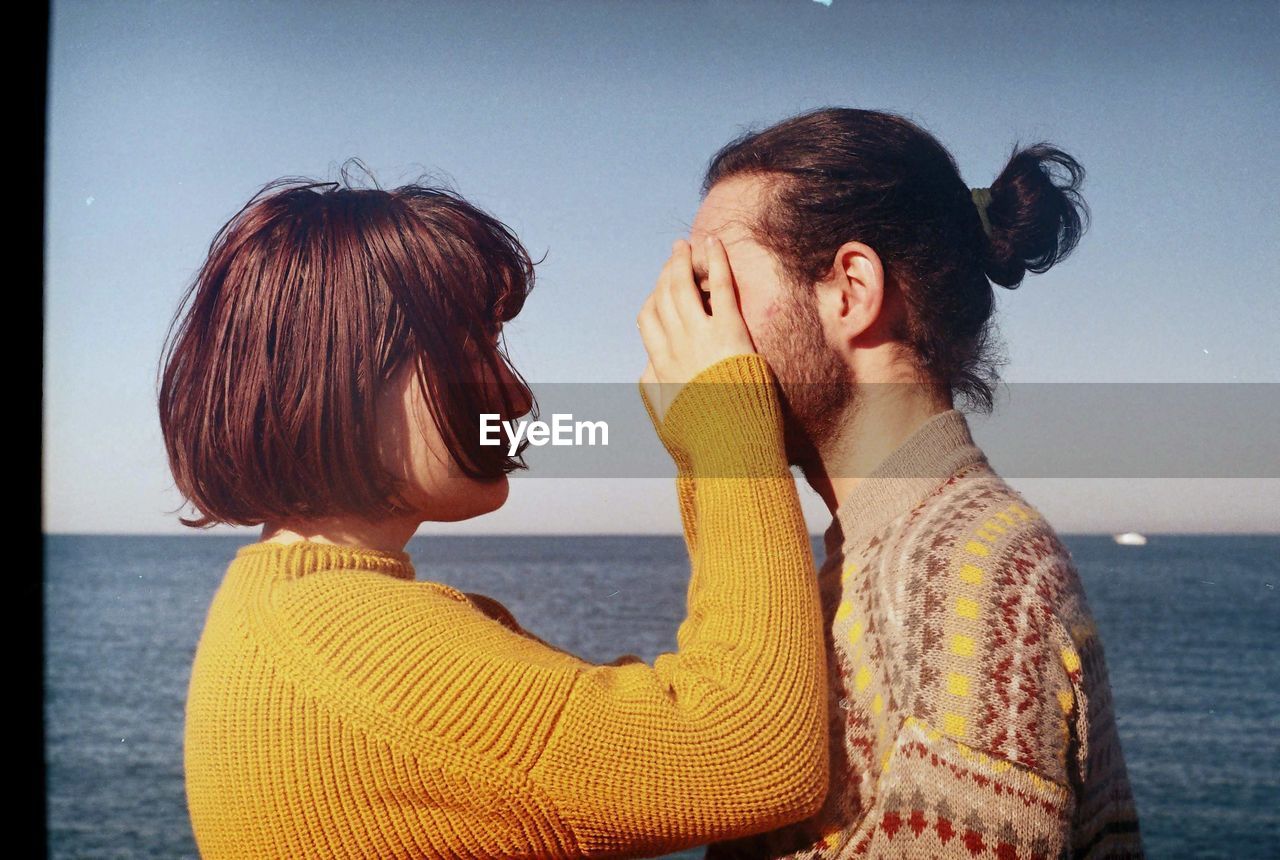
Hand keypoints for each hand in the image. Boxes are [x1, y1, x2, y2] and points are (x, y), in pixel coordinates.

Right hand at [638, 236, 754, 422]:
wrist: (727, 446)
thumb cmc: (702, 439)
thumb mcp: (666, 420)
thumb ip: (653, 393)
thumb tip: (643, 374)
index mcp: (660, 365)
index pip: (648, 320)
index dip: (653, 299)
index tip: (660, 290)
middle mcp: (675, 346)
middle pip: (662, 297)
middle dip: (667, 273)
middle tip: (675, 256)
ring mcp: (700, 336)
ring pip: (684, 287)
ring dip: (684, 261)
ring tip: (687, 245)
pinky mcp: (729, 332)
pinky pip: (720, 287)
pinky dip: (716, 261)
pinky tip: (715, 243)